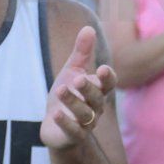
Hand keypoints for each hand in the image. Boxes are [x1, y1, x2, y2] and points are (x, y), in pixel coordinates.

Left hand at [40, 26, 114, 149]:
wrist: (55, 126)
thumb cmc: (68, 95)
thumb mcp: (72, 70)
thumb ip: (82, 52)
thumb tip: (88, 27)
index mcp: (98, 91)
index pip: (109, 84)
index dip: (107, 78)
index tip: (101, 69)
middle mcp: (95, 108)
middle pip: (97, 99)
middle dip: (88, 89)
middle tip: (77, 79)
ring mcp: (85, 124)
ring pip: (84, 114)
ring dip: (73, 102)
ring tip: (60, 90)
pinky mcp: (72, 136)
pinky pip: (73, 131)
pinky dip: (65, 123)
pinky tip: (55, 114)